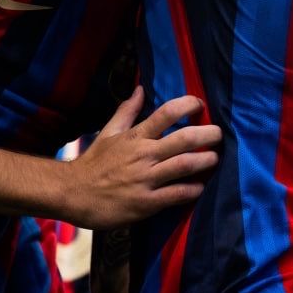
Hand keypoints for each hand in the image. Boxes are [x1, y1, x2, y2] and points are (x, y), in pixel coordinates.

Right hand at [63, 87, 221, 229]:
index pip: (165, 114)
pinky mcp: (146, 203)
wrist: (73, 194)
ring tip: (214, 158)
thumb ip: (126, 111)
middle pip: (182, 140)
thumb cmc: (94, 163)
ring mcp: (145, 180)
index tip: (199, 104)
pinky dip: (192, 190)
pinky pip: (176, 195)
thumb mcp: (108, 133)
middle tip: (218, 133)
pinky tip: (200, 187)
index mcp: (134, 137)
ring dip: (204, 161)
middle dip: (206, 134)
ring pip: (183, 166)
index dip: (186, 105)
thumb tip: (141, 89)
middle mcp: (143, 156)